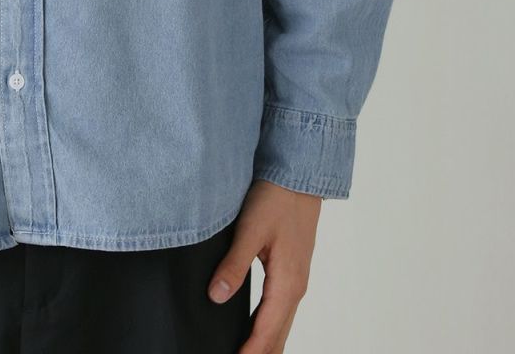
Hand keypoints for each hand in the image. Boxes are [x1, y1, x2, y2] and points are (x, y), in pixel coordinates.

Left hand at [207, 178, 320, 352]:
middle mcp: (295, 288)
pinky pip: (282, 311)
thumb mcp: (250, 230)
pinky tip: (258, 330)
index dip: (250, 352)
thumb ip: (234, 265)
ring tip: (246, 353)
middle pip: (277, 336)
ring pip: (281, 325)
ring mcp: (296, 281)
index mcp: (287, 284)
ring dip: (266, 344)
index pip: (266, 332)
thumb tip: (216, 296)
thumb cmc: (276, 199)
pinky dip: (270, 328)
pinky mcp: (293, 272)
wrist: (298, 178)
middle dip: (259, 353)